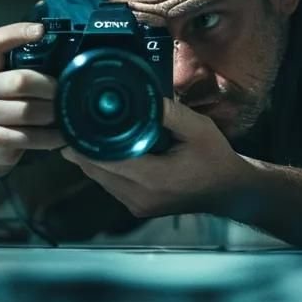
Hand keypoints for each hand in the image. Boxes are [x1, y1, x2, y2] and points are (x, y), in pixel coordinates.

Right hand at [0, 22, 63, 168]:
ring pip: (27, 111)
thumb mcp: (12, 79)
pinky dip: (50, 138)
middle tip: (67, 93)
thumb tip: (72, 53)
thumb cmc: (9, 104)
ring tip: (67, 115)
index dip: (16, 33)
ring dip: (53, 114)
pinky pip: (28, 137)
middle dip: (50, 88)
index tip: (41, 30)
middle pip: (21, 81)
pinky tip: (62, 136)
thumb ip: (33, 66)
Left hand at [61, 98, 253, 218]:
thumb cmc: (215, 158)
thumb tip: (141, 94)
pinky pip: (110, 185)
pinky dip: (105, 168)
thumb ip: (169, 112)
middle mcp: (140, 195)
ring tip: (85, 131)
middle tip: (73, 121)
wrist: (229, 191)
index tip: (72, 121)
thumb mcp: (198, 128)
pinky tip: (106, 149)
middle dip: (83, 146)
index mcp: (154, 177)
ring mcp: (137, 205)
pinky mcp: (137, 207)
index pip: (106, 159)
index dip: (86, 140)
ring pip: (99, 179)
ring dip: (92, 157)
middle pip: (96, 170)